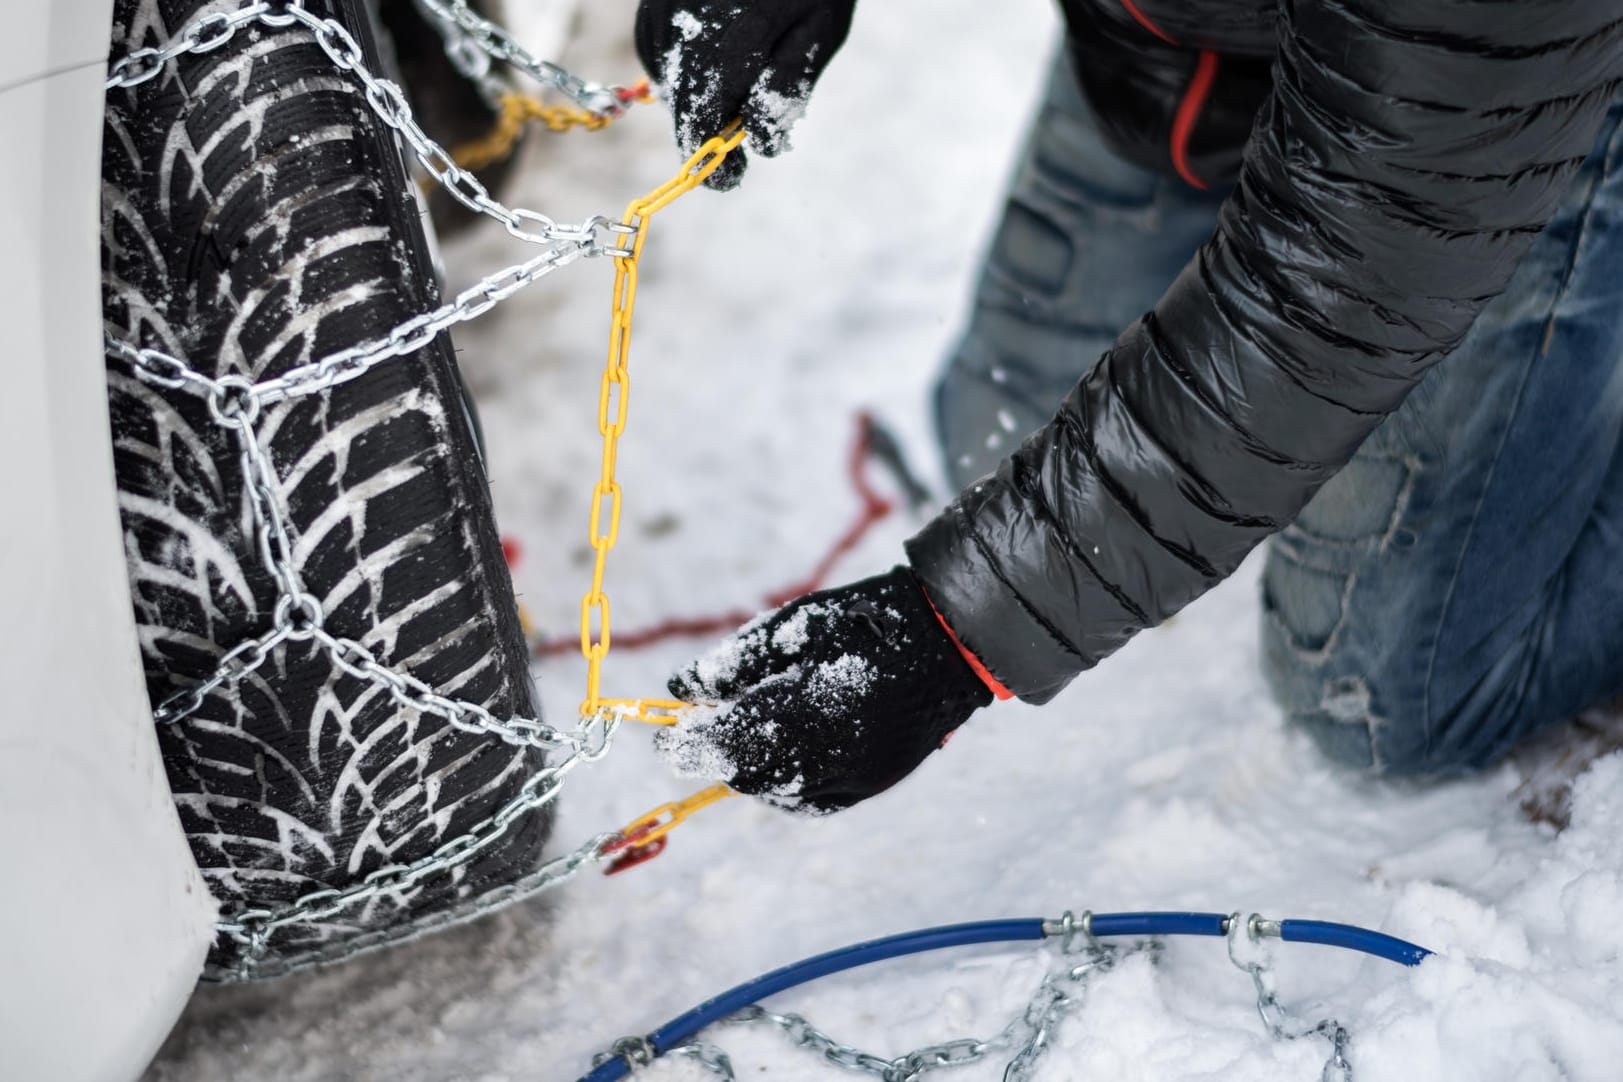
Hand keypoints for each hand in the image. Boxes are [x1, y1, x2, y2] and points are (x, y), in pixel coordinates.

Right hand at [634, 0, 857, 190]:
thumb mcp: (821, 28)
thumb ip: (787, 88)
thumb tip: (759, 141)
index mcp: (728, 42)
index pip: (702, 124)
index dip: (713, 162)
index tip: (729, 180)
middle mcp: (683, 29)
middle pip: (682, 108)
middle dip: (707, 135)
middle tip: (735, 154)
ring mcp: (661, 15)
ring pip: (671, 84)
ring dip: (699, 100)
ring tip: (735, 92)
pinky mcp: (653, 8)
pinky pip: (661, 57)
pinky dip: (686, 70)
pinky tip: (716, 59)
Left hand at [657, 566, 993, 813]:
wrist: (948, 639)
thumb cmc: (865, 620)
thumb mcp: (794, 625)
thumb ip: (734, 661)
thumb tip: (679, 688)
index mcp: (807, 708)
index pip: (726, 742)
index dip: (687, 744)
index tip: (664, 735)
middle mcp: (831, 754)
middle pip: (748, 774)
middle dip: (716, 755)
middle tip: (698, 733)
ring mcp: (856, 775)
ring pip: (779, 793)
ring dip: (749, 770)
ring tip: (740, 737)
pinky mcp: (874, 784)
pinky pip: (814, 800)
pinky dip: (786, 784)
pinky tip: (779, 755)